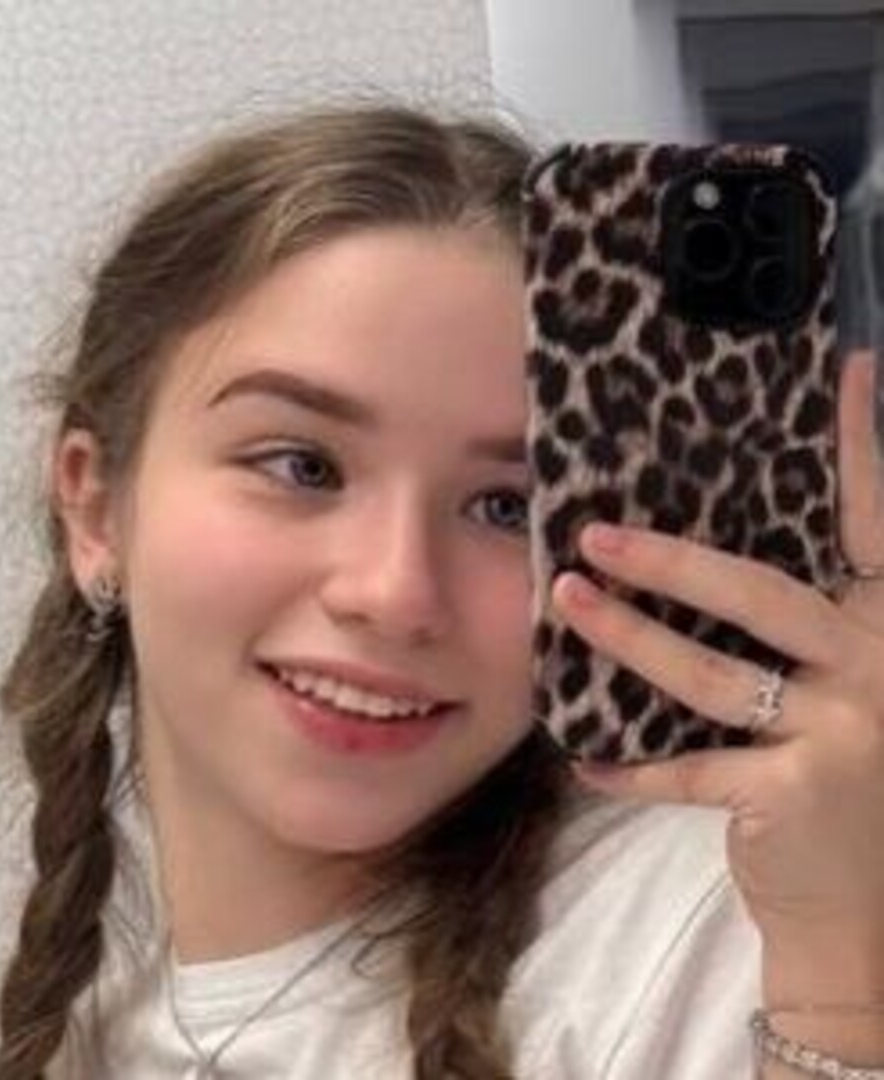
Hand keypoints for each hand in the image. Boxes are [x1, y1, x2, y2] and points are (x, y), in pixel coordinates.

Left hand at [555, 351, 883, 949]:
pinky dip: (632, 768)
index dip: (864, 447)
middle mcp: (881, 669)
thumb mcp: (852, 688)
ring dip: (629, 639)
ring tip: (565, 602)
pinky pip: (690, 772)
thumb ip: (811, 625)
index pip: (875, 525)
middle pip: (763, 594)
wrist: (873, 916)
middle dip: (672, 562)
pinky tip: (581, 758)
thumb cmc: (854, 784)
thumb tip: (711, 553)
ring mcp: (845, 737)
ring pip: (712, 675)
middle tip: (594, 533)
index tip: (845, 368)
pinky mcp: (796, 797)